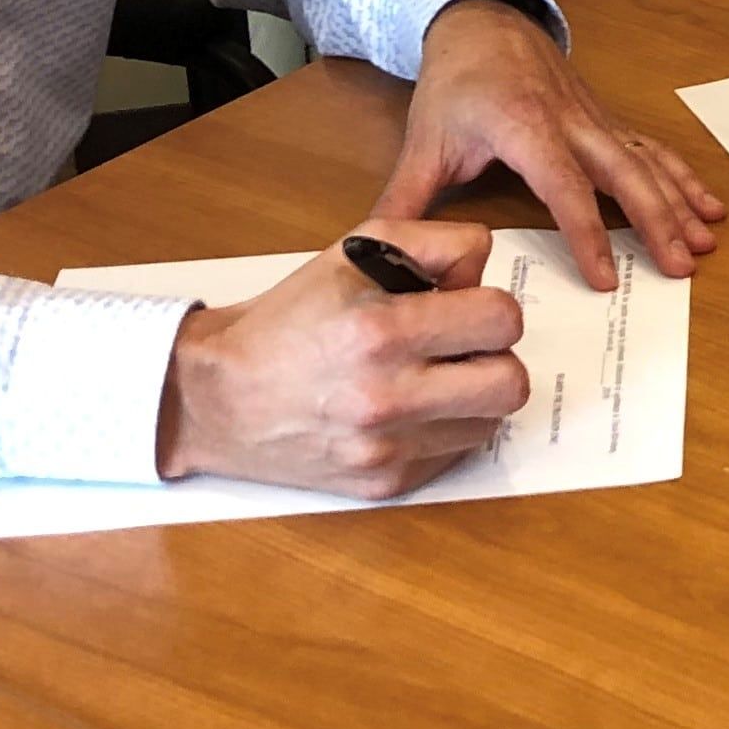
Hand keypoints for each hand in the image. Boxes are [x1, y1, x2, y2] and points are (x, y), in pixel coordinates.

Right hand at [155, 218, 527, 495]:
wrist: (217, 400)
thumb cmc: (288, 320)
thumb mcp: (352, 252)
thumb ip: (433, 243)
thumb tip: (482, 272)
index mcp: (379, 330)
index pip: (501, 318)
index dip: (490, 305)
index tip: (462, 306)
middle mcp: (386, 397)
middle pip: (511, 383)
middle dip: (494, 356)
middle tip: (460, 347)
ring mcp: (387, 449)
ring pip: (490, 423)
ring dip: (472, 396)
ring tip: (431, 377)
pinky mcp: (385, 484)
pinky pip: (454, 454)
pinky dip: (443, 428)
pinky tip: (406, 409)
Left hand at [365, 0, 724, 291]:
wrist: (482, 21)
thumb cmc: (454, 84)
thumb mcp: (424, 143)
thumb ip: (403, 203)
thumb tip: (376, 257)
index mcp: (525, 129)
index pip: (564, 186)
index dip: (587, 232)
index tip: (605, 277)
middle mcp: (571, 122)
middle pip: (625, 173)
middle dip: (657, 220)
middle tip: (682, 266)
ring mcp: (595, 119)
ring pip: (646, 161)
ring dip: (679, 202)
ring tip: (707, 243)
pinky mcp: (606, 119)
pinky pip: (651, 148)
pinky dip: (682, 176)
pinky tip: (707, 205)